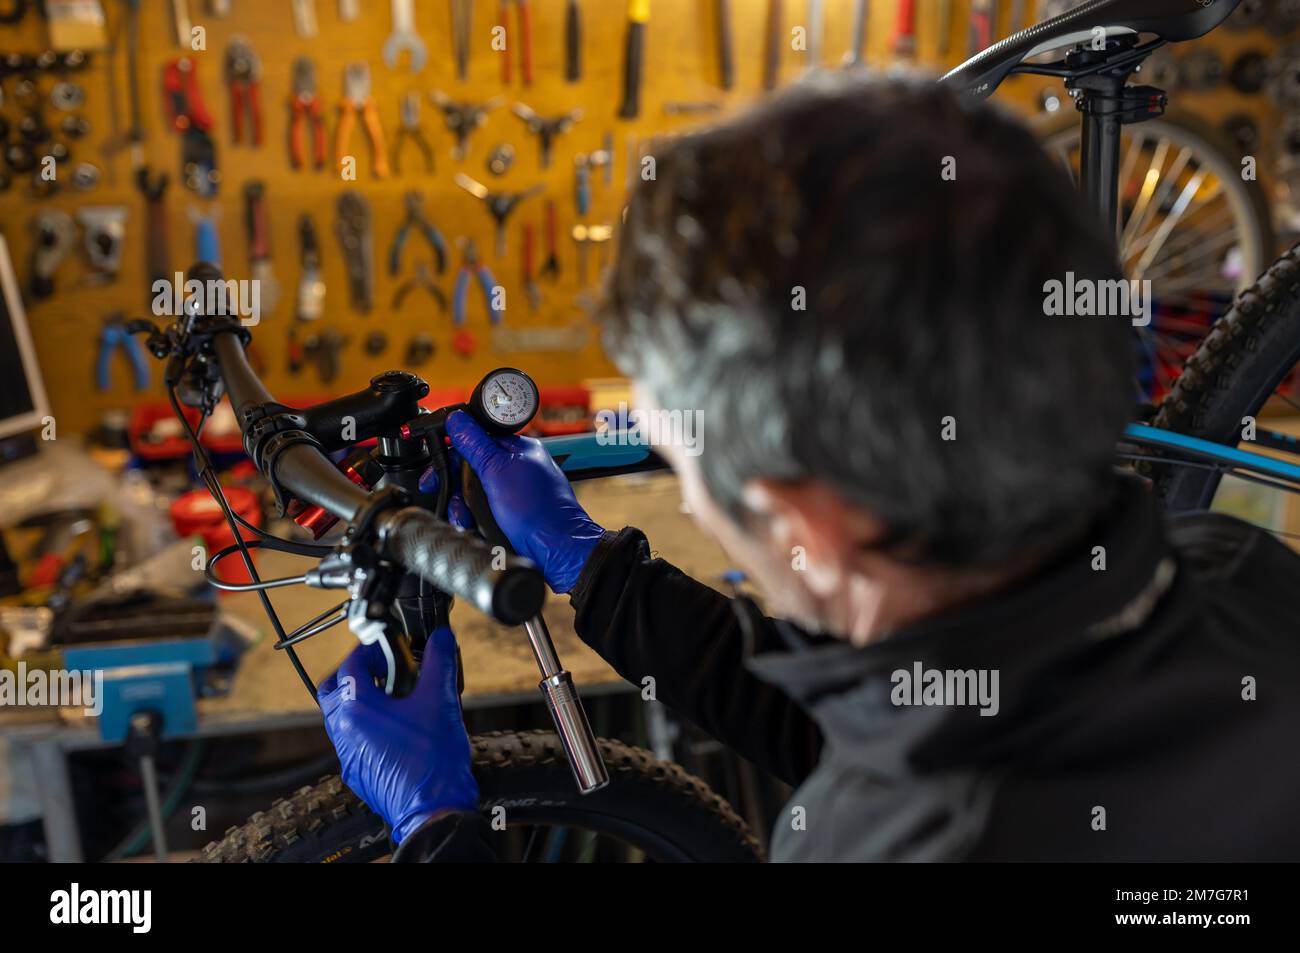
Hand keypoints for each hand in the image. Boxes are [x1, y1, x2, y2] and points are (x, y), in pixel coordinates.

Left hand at [318, 628, 477, 843]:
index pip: (352, 663)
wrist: (432, 808)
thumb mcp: (440, 699)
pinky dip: (363, 725)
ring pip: (339, 716)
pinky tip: (393, 726)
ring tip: (391, 695)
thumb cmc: (432, 758)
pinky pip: (350, 739)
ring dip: (358, 699)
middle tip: (380, 668)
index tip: (390, 645)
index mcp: (357, 708)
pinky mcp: (357, 771)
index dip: (371, 648)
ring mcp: (347, 754)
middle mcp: (344, 730)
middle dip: (353, 672)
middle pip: (332, 689)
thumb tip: (441, 639)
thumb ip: (439, 661)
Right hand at [446, 410, 604, 593]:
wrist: (555, 550)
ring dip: (464, 507)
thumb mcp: (497, 472)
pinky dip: (475, 519)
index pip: (475, 440)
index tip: (437, 472)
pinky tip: (475, 527)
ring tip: (466, 519)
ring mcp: (516, 490)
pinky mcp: (513, 511)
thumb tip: (457, 419)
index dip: (452, 456)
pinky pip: (484, 510)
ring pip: (475, 492)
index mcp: (519, 449)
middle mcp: (518, 467)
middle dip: (457, 488)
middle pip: (472, 469)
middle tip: (451, 498)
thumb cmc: (539, 511)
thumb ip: (474, 445)